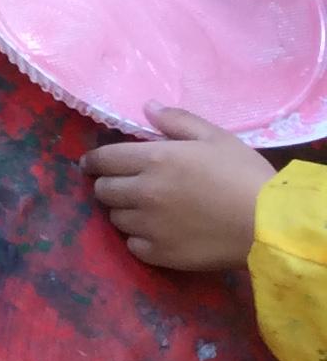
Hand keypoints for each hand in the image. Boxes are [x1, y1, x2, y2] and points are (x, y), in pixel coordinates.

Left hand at [81, 104, 277, 269]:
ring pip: (116, 219)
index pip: (103, 159)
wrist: (271, 225)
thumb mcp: (215, 137)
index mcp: (153, 159)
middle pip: (104, 190)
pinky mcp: (162, 254)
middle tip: (124, 186)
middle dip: (110, 185)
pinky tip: (157, 234)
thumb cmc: (245, 175)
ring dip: (125, 212)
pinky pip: (133, 246)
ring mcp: (150, 226)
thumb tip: (147, 106)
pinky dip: (139, 239)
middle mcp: (144, 191)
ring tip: (145, 210)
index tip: (90, 164)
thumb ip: (178, 120)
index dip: (93, 161)